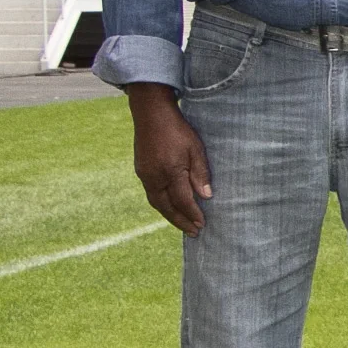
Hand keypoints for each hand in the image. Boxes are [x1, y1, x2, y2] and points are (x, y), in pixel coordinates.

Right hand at [127, 85, 211, 233]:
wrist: (151, 114)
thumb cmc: (178, 130)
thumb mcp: (196, 149)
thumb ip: (200, 174)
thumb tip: (206, 197)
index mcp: (170, 172)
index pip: (183, 200)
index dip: (193, 214)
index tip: (202, 225)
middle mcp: (154, 177)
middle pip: (167, 207)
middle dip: (180, 221)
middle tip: (194, 232)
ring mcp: (145, 175)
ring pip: (157, 202)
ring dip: (170, 215)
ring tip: (183, 224)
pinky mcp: (141, 171)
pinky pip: (152, 194)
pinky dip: (162, 204)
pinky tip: (170, 207)